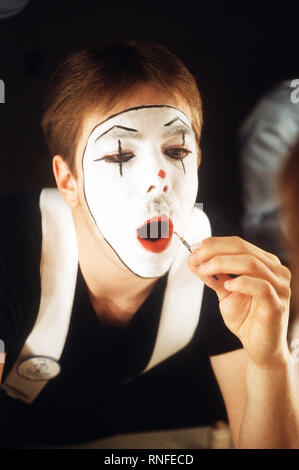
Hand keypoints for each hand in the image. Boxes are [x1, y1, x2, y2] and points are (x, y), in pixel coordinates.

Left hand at [188, 236, 290, 366]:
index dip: (214, 243)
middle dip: (214, 251)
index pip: (238, 243)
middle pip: (243, 249)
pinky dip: (241, 283)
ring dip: (222, 263)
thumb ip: (213, 276)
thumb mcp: (225, 292)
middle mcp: (275, 271)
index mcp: (265, 263)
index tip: (194, 248)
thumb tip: (193, 260)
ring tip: (204, 270)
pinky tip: (227, 286)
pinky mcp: (277, 304)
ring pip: (251, 263)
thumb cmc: (247, 319)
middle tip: (195, 258)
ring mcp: (279, 287)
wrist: (261, 348)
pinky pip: (261, 287)